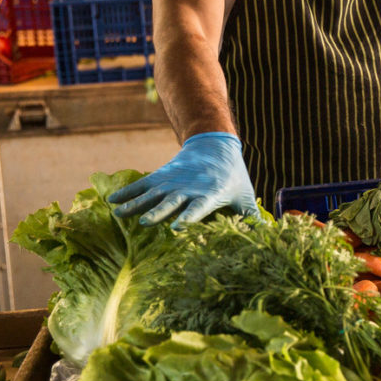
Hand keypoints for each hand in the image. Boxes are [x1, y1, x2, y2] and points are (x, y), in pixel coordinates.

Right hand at [108, 132, 257, 227]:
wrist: (215, 143)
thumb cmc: (234, 176)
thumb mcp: (244, 195)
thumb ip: (252, 218)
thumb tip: (269, 237)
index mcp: (209, 194)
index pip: (198, 207)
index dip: (188, 217)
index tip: (176, 228)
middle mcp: (188, 188)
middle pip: (171, 201)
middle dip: (158, 212)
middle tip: (144, 224)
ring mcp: (173, 181)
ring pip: (152, 193)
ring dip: (135, 204)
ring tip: (118, 215)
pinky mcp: (162, 176)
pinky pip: (142, 185)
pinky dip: (128, 192)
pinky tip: (111, 201)